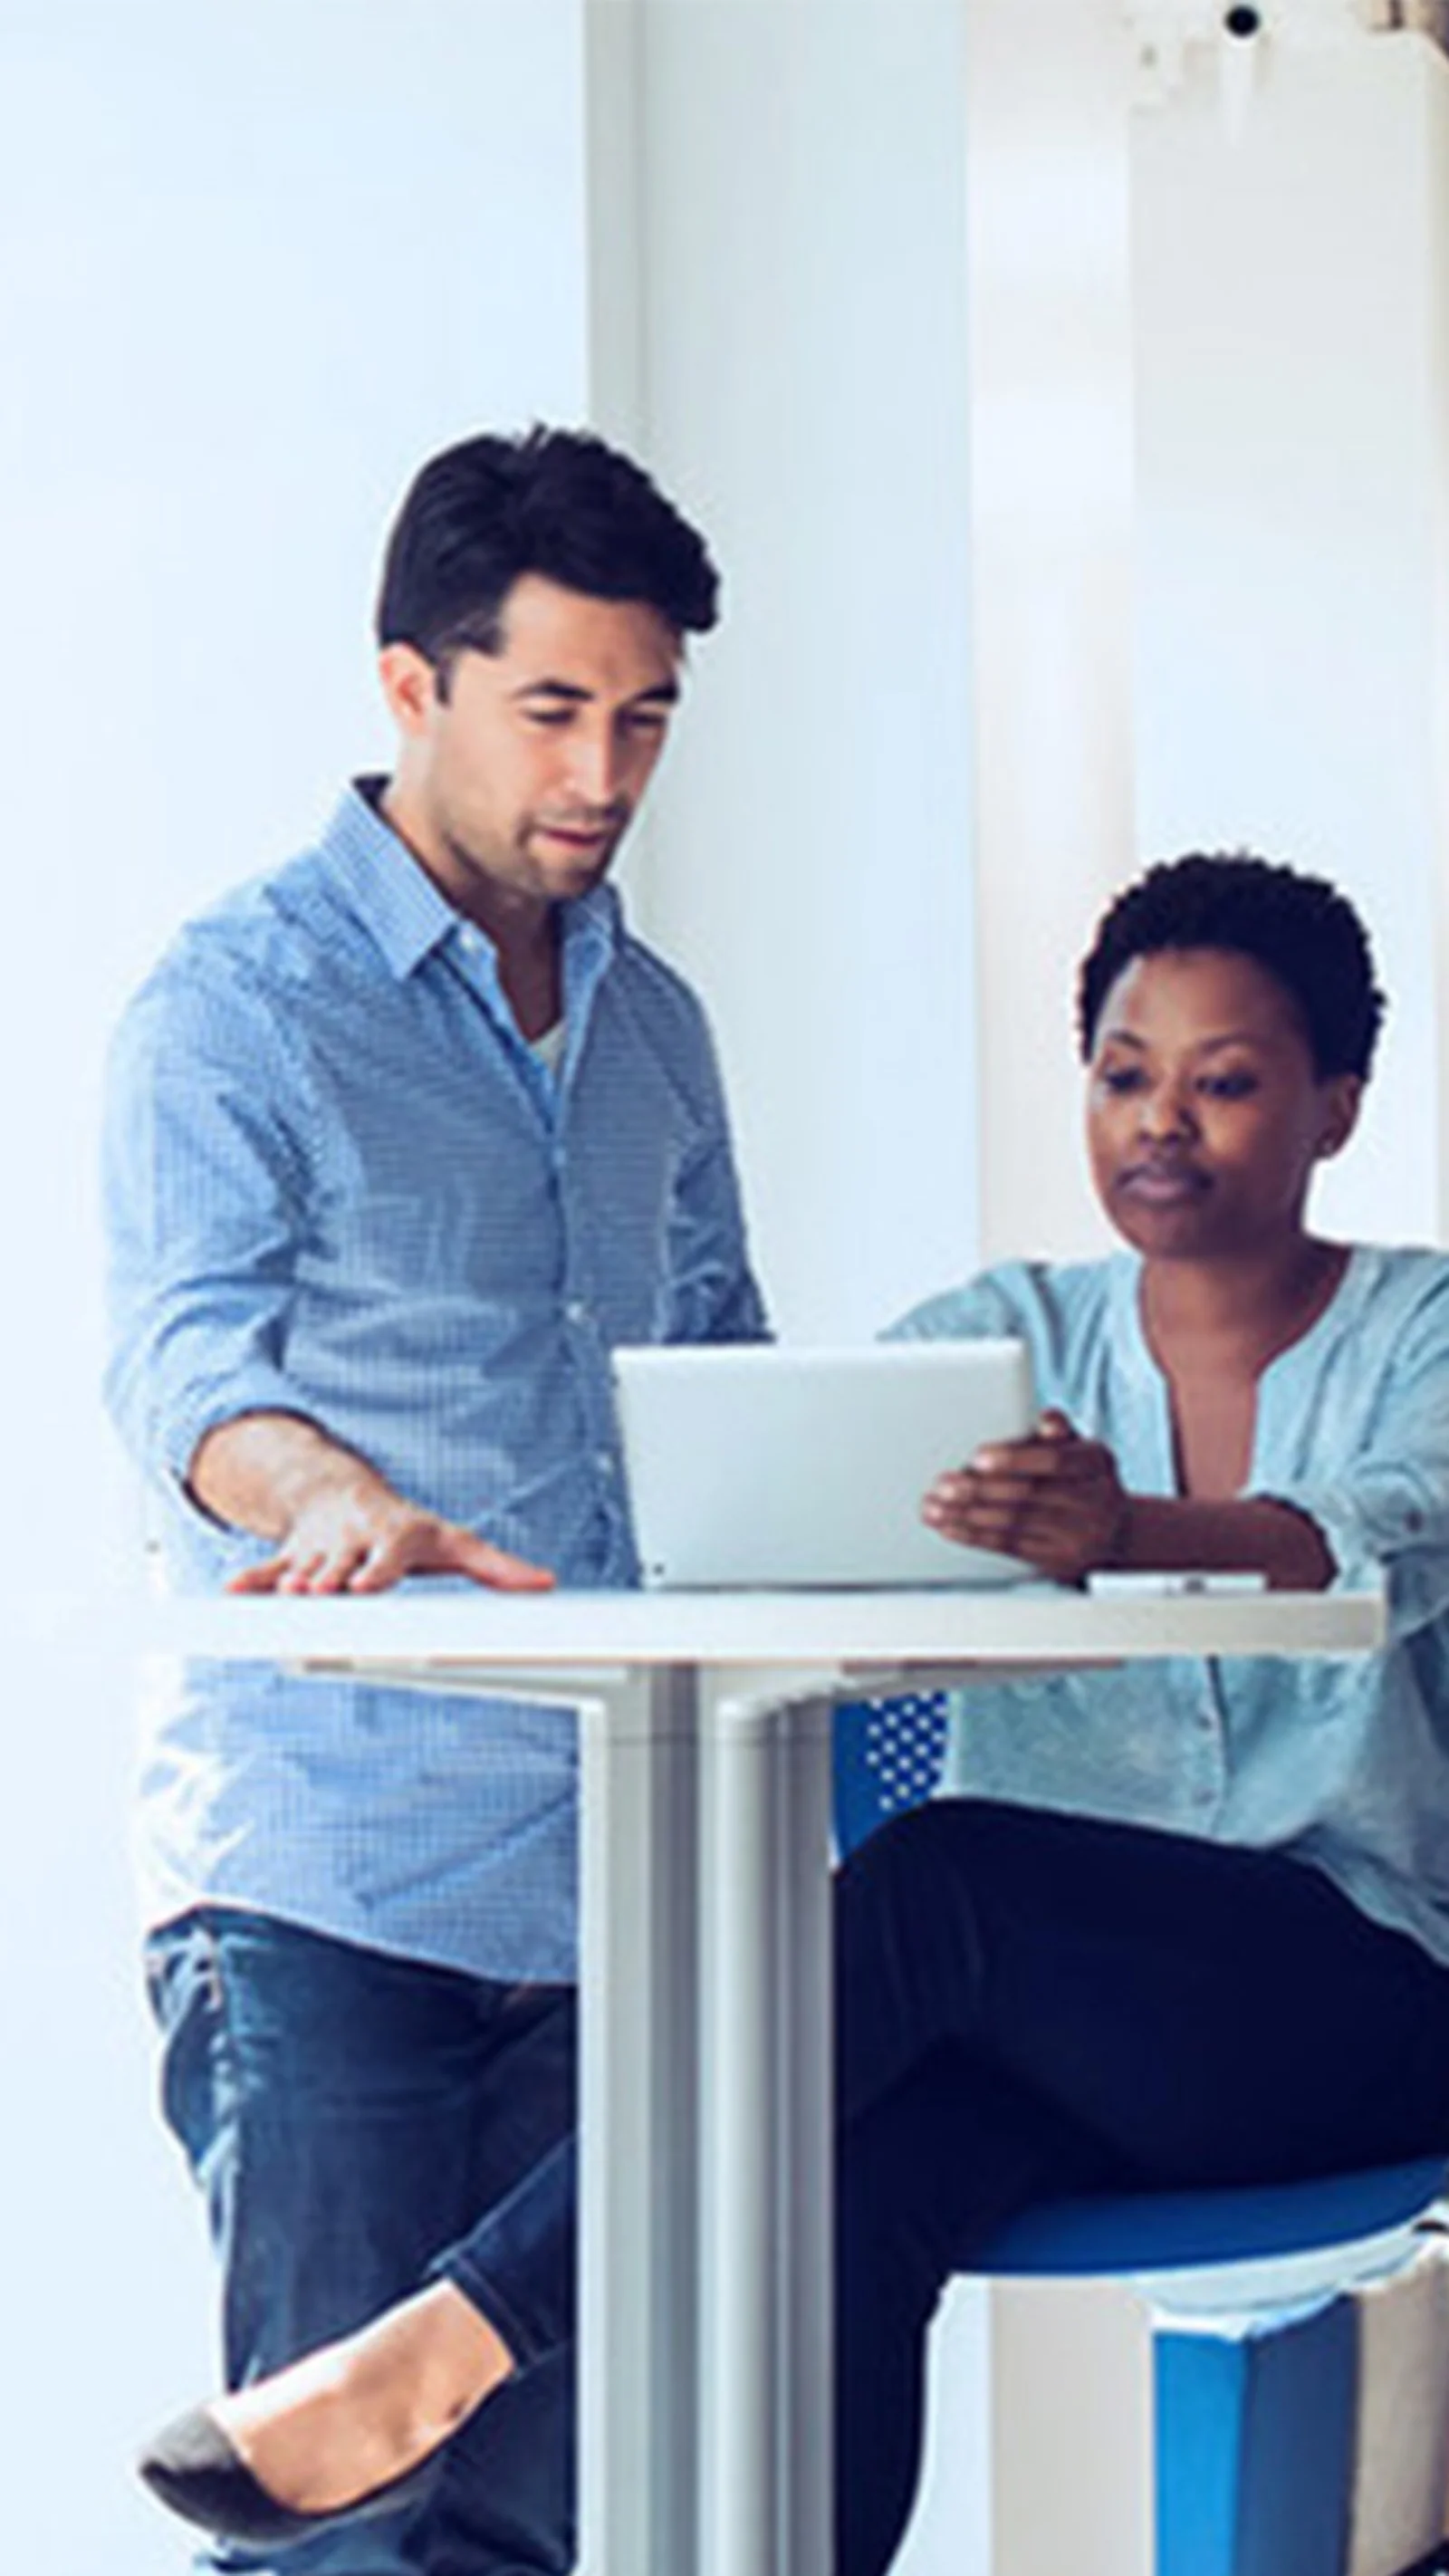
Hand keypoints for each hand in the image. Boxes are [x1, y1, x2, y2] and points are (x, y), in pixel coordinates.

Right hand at [227, 1474, 554, 1596]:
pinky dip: (251, 1582)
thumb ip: (496, 1567)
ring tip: (286, 1598)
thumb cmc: (406, 1528)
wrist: (342, 1492)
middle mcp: (353, 1544)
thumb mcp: (451, 1542)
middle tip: (319, 1594)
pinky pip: (265, 1569)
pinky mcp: (290, 1558)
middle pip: (339, 1569)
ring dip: (291, 1586)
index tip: (364, 1585)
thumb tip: (547, 1583)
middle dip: (329, 1582)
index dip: (374, 1572)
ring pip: (303, 1573)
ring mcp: (319, 1551)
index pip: (384, 1559)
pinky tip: (233, 1595)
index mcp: (392, 1540)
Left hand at [921, 1409, 1129, 1584]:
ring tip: (934, 1505)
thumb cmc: (1084, 1478)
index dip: (1015, 1459)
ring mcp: (1076, 1536)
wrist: (1116, 1532)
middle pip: (1028, 1496)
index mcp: (1096, 1463)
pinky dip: (973, 1535)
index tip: (978, 1456)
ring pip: (1013, 1524)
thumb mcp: (1081, 1448)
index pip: (1056, 1461)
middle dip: (979, 1490)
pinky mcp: (1056, 1561)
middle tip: (943, 1483)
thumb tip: (1047, 1419)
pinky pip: (1008, 1547)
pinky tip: (948, 1525)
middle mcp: (1093, 1502)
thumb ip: (1058, 1432)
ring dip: (966, 1515)